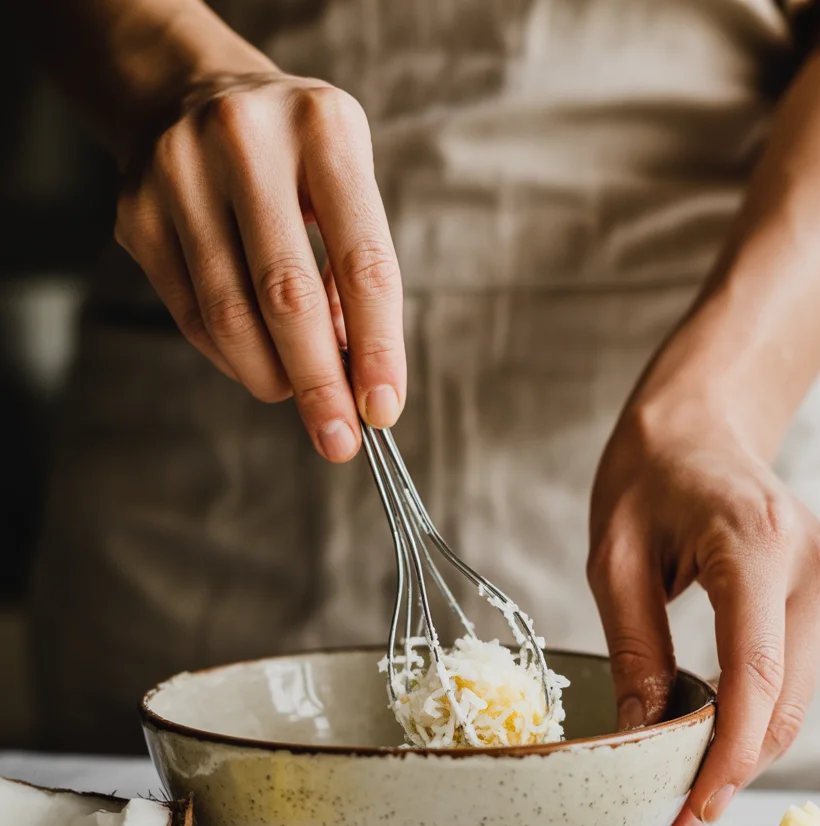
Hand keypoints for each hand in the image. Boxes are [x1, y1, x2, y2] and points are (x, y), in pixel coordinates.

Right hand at [114, 71, 404, 460]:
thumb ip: (354, 271)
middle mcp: (246, 140)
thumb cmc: (294, 157)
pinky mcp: (137, 213)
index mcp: (323, 128)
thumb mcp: (345, 183)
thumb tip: (352, 375)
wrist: (189, 94)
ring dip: (271, 376)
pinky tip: (257, 363)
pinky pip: (192, 315)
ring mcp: (179, 173)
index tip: (384, 410)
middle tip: (339, 440)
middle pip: (287, 295)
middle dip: (319, 383)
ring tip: (296, 395)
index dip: (377, 347)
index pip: (363, 261)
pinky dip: (232, 357)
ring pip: (229, 314)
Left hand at [588, 397, 819, 825]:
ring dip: (746, 745)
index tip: (691, 811)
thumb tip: (642, 735)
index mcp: (754, 543)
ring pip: (796, 697)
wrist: (699, 426)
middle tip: (675, 811)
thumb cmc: (646, 478)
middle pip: (784, 700)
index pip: (755, 673)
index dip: (728, 756)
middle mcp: (811, 563)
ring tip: (685, 775)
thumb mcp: (613, 559)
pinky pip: (795, 674)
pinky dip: (757, 711)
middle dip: (734, 766)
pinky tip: (711, 726)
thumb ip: (634, 647)